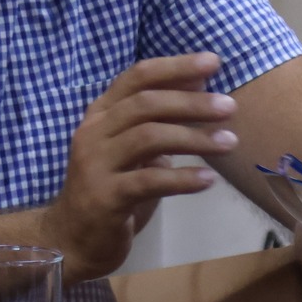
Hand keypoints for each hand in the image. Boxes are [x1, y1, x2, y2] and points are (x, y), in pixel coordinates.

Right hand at [41, 53, 238, 281]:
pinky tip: (208, 180)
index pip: (136, 77)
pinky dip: (183, 178)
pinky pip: (149, 181)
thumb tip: (199, 85)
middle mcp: (94, 132)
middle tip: (229, 106)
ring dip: (194, 138)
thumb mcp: (133, 149)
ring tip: (229, 142)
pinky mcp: (106, 197)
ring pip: (149, 138)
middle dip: (191, 102)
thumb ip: (158, 120)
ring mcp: (96, 164)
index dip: (175, 66)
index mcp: (101, 114)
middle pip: (145, 104)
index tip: (213, 62)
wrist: (72, 238)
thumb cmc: (111, 188)